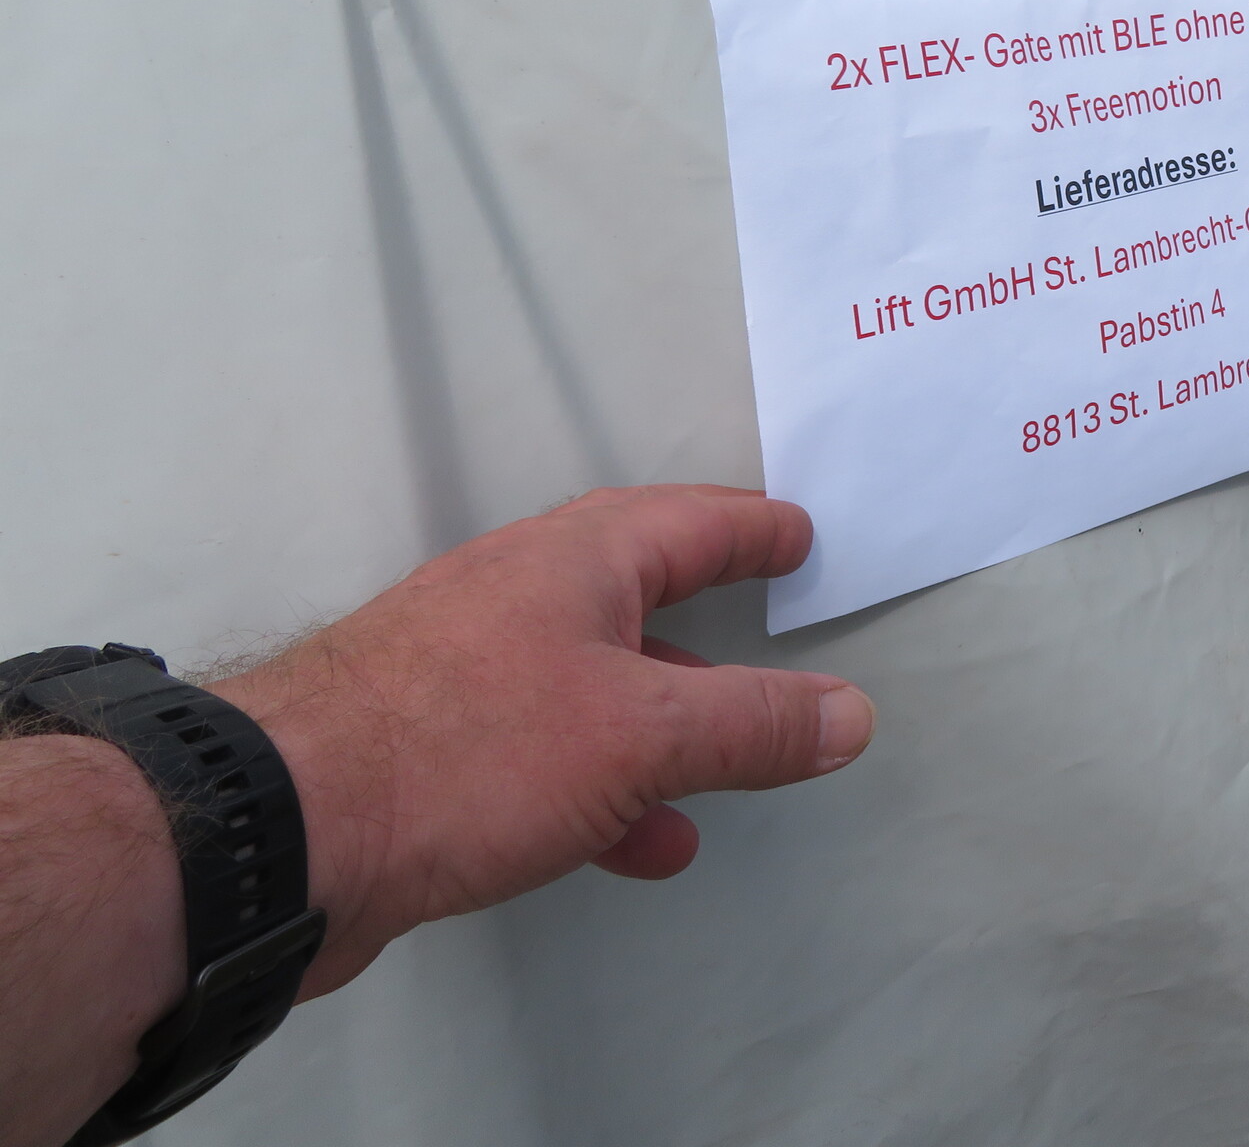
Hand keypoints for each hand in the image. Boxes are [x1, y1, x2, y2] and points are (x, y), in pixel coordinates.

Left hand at [213, 484, 871, 996]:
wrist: (286, 833)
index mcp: (575, 560)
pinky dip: (606, 788)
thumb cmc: (465, 749)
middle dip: (705, 608)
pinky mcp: (433, 749)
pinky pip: (546, 753)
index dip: (753, 527)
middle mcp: (519, 596)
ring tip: (720, 774)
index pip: (690, 521)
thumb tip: (849, 713)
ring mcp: (468, 671)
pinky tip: (639, 841)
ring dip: (662, 725)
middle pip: (636, 589)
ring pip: (593, 681)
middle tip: (764, 603)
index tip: (800, 530)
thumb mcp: (642, 734)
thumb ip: (753, 724)